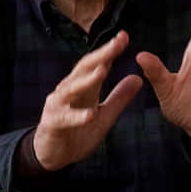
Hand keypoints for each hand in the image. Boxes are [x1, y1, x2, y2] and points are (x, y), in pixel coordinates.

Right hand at [30, 31, 143, 170]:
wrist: (53, 155)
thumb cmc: (77, 133)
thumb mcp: (104, 116)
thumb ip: (119, 98)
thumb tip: (138, 78)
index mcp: (84, 88)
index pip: (98, 64)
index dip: (110, 51)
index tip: (124, 36)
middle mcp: (69, 91)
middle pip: (84, 69)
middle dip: (100, 55)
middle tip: (117, 43)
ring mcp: (58, 106)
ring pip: (71, 89)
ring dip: (87, 80)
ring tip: (102, 71)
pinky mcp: (52, 124)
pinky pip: (66, 119)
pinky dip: (78, 117)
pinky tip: (91, 114)